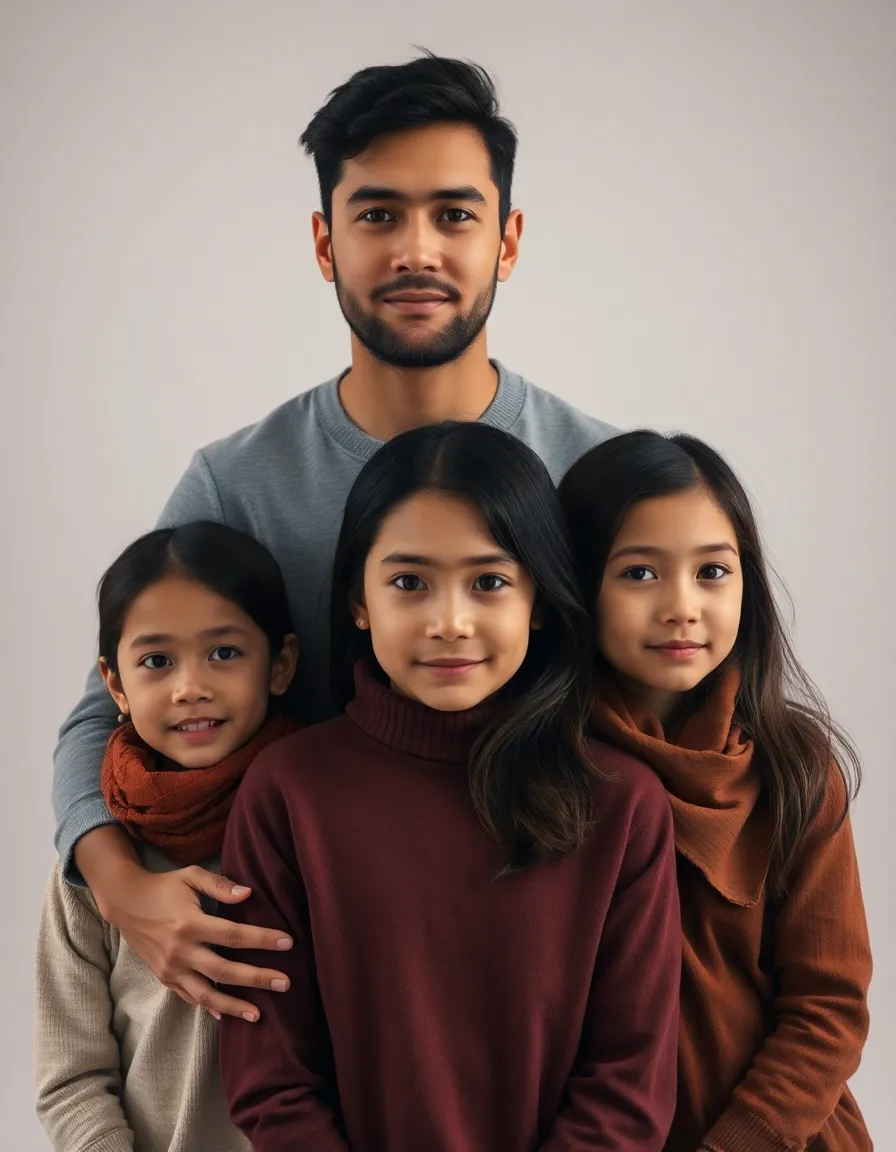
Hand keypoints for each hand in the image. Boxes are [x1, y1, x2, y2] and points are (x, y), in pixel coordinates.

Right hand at [99, 861, 293, 1020]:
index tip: (288, 942)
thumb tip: (248, 893)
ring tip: (259, 1014)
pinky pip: (189, 998)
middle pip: (225, 970)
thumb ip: (220, 885)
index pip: (233, 935)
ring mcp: (171, 968)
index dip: (262, 939)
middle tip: (285, 983)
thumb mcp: (191, 876)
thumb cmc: (164, 886)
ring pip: (206, 994)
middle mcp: (180, 950)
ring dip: (234, 1006)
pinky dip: (208, 1008)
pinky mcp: (164, 978)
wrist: (125, 902)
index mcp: (190, 923)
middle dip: (257, 978)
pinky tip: (226, 1016)